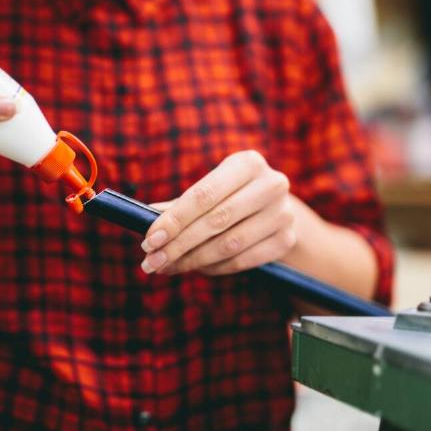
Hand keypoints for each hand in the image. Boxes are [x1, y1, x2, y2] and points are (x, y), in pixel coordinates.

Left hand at [140, 151, 296, 275]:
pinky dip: (214, 268)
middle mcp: (271, 184)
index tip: (149, 240)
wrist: (274, 208)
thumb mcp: (209, 190)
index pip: (203, 194)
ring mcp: (283, 214)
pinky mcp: (286, 240)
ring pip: (229, 244)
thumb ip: (178, 205)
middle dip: (178, 245)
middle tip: (151, 262)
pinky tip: (195, 268)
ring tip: (166, 267)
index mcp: (247, 163)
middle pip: (215, 221)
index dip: (174, 220)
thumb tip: (144, 218)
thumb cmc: (230, 196)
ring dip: (192, 260)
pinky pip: (242, 261)